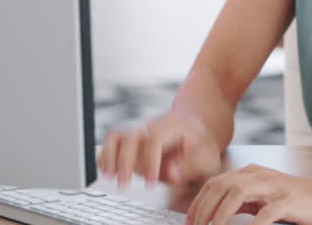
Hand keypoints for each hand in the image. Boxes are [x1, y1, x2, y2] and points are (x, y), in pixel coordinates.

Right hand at [97, 114, 221, 188]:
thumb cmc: (201, 147)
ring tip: (108, 176)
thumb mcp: (206, 158)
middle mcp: (152, 128)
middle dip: (125, 162)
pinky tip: (105, 170)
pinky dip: (106, 154)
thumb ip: (190, 166)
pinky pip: (113, 141)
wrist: (195, 133)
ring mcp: (140, 134)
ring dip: (110, 157)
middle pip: (132, 137)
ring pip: (117, 137)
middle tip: (124, 184)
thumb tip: (171, 174)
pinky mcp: (132, 143)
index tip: (151, 182)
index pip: (156, 139)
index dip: (151, 161)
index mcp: (172, 127)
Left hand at [184, 165, 311, 224]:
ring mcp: (274, 187)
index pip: (216, 183)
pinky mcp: (288, 202)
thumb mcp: (265, 198)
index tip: (190, 221)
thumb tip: (215, 215)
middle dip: (203, 208)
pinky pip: (265, 213)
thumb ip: (243, 202)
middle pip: (221, 186)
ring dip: (220, 214)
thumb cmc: (298, 201)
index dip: (199, 202)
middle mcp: (260, 176)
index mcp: (252, 174)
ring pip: (237, 193)